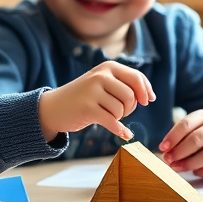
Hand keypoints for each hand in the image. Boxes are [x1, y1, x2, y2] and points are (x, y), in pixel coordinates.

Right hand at [37, 61, 154, 141]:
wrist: (53, 108)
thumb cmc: (84, 97)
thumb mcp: (103, 83)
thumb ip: (125, 85)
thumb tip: (149, 96)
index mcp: (107, 67)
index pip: (136, 77)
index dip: (146, 90)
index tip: (148, 101)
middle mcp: (100, 76)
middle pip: (130, 96)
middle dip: (130, 108)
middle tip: (119, 112)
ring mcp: (92, 91)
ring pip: (121, 109)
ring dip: (118, 117)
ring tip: (107, 115)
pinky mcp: (87, 108)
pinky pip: (112, 121)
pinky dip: (120, 130)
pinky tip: (124, 134)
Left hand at [159, 110, 202, 175]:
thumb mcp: (196, 126)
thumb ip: (181, 136)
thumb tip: (166, 152)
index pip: (186, 124)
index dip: (172, 137)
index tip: (163, 147)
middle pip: (196, 140)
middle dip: (179, 152)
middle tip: (168, 160)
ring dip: (188, 164)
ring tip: (177, 167)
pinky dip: (202, 171)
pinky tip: (195, 171)